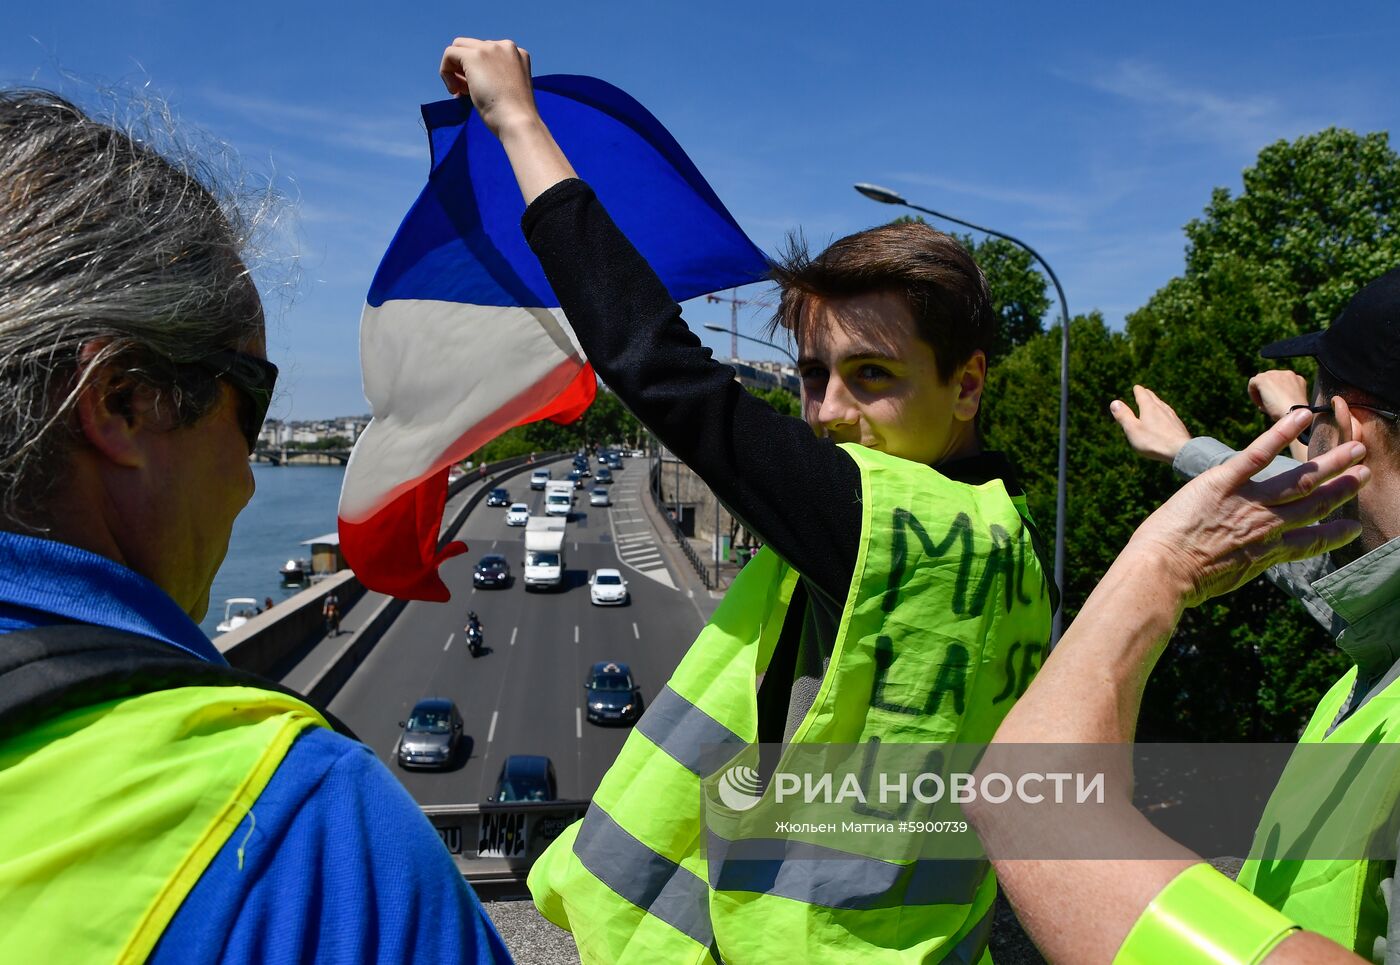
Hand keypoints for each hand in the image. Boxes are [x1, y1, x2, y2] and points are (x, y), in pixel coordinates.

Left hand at [440, 38, 540, 138]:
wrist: (517, 122)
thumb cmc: (512, 115)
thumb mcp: (506, 89)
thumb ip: (493, 76)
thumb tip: (468, 77)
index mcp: (517, 54)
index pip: (487, 53)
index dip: (477, 71)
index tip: (475, 91)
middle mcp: (506, 46)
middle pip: (472, 47)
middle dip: (465, 69)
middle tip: (466, 92)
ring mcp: (491, 49)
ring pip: (459, 47)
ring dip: (454, 69)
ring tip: (460, 92)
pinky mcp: (475, 56)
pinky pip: (449, 54)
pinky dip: (445, 72)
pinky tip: (454, 91)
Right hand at [1110, 385, 1191, 462]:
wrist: (1180, 451)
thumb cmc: (1154, 441)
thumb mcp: (1133, 429)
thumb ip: (1123, 416)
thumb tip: (1114, 402)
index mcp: (1149, 407)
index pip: (1142, 394)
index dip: (1138, 390)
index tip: (1136, 387)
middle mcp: (1162, 408)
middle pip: (1154, 398)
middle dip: (1148, 394)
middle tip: (1145, 391)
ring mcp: (1172, 417)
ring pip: (1163, 406)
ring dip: (1158, 403)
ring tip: (1156, 403)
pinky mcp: (1179, 426)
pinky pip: (1170, 415)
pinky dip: (1165, 413)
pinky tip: (1167, 418)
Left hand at [1127, 408, 1366, 608]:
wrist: (1163, 571)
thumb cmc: (1182, 580)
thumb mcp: (1224, 579)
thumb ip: (1241, 564)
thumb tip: (1241, 563)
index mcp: (1266, 553)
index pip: (1310, 542)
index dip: (1334, 534)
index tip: (1352, 527)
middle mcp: (1266, 526)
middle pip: (1314, 505)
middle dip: (1342, 489)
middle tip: (1365, 473)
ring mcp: (1248, 502)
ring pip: (1299, 480)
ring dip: (1331, 463)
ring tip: (1355, 449)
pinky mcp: (1223, 481)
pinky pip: (1257, 453)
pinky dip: (1280, 433)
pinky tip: (1301, 415)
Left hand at [1248, 369, 1309, 420]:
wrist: (1294, 413)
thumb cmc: (1294, 414)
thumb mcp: (1291, 406)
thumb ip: (1282, 399)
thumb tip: (1268, 402)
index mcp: (1297, 380)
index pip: (1282, 383)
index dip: (1277, 394)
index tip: (1277, 405)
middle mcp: (1288, 374)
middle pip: (1271, 380)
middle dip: (1268, 392)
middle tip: (1269, 406)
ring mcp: (1275, 374)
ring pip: (1261, 381)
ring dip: (1261, 393)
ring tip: (1264, 406)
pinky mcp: (1263, 378)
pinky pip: (1253, 383)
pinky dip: (1253, 394)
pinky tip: (1259, 404)